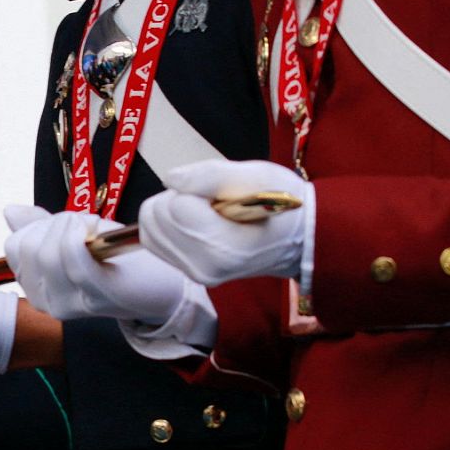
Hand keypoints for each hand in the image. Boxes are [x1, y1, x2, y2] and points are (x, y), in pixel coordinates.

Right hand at [3, 205, 190, 322]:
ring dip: (73, 225)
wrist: (164, 283)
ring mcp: (72, 303)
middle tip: (85, 226)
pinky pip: (71, 254)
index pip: (13, 246)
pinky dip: (82, 231)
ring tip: (95, 230)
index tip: (67, 226)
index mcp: (37, 290)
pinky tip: (97, 232)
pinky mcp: (97, 295)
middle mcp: (48, 303)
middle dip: (55, 223)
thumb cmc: (119, 258)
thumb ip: (40, 229)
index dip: (39, 226)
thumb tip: (9, 211)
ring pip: (48, 251)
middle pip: (28, 247)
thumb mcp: (72, 238)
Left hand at [138, 159, 312, 284]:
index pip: (174, 205)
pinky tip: (197, 222)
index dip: (194, 188)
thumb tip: (170, 179)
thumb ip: (211, 175)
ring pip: (149, 228)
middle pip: (155, 216)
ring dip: (171, 211)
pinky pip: (154, 240)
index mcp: (223, 247)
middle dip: (178, 198)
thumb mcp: (257, 175)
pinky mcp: (188, 273)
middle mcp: (204, 267)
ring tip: (208, 212)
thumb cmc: (282, 202)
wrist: (300, 238)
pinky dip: (169, 224)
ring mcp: (195, 274)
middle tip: (214, 202)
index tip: (221, 194)